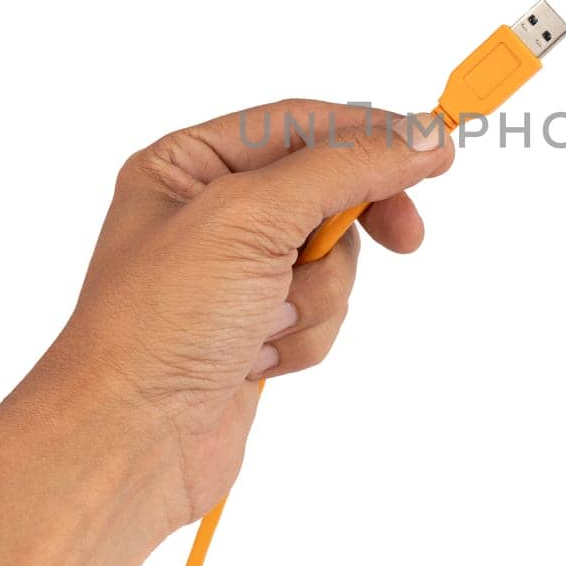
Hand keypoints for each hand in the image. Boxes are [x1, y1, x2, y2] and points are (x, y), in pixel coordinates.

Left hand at [46, 99, 454, 526]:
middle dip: (350, 226)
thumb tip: (421, 135)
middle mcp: (208, 212)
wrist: (130, 442)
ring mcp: (235, 275)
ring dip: (316, 296)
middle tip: (405, 239)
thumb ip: (343, 167)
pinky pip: (321, 312)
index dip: (370, 134)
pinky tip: (258, 359)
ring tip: (267, 323)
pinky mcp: (255, 329)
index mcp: (186, 164)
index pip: (299, 123)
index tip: (435, 151)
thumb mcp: (251, 217)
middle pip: (326, 189)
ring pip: (332, 259)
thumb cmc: (162, 322)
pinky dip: (305, 336)